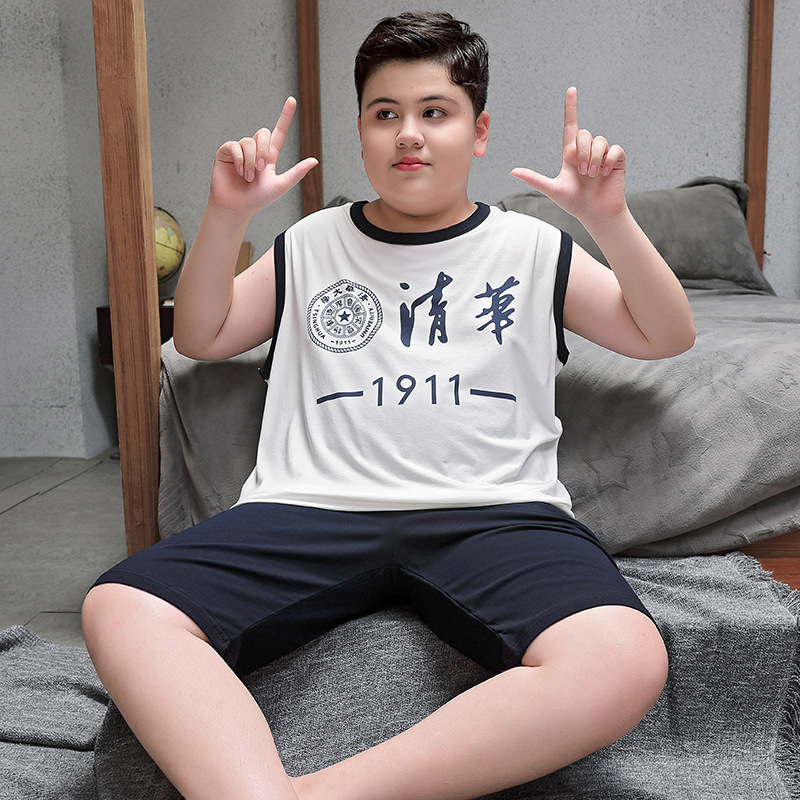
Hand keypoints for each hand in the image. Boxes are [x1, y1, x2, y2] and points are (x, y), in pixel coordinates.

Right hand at [209, 97, 317, 215]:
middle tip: (260, 169)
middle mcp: (255, 150)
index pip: (279, 132)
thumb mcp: (280, 185)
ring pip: (249, 141)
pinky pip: (234, 146)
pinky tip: (238, 171)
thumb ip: (297, 172)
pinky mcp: (226, 153)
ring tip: (247, 176)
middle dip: (263, 151)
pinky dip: (239, 159)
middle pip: (263, 132)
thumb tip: (314, 160)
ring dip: (250, 162)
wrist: (237, 207)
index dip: (285, 116)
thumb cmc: (257, 199)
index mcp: (269, 157)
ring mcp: (240, 150)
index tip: (292, 100)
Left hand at [511, 87, 626, 225]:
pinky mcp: (616, 160)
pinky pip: (614, 149)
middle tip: (583, 173)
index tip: (571, 90)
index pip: (570, 126)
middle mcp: (586, 151)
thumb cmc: (574, 203)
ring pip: (599, 141)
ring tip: (593, 176)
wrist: (595, 214)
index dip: (571, 108)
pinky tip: (605, 173)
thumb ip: (534, 178)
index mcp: (571, 154)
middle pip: (584, 134)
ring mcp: (602, 154)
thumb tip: (512, 171)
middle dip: (582, 153)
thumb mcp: (552, 189)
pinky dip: (608, 161)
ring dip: (594, 160)